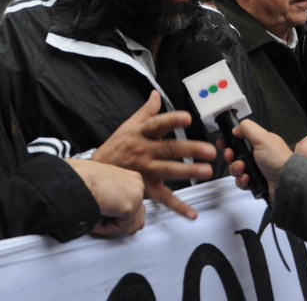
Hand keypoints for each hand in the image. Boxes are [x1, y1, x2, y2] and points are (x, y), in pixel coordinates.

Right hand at [64, 158, 145, 236]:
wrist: (76, 178)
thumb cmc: (81, 179)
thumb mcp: (102, 185)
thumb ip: (113, 197)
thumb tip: (114, 214)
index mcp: (131, 178)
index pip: (136, 205)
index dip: (120, 216)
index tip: (107, 219)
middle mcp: (137, 184)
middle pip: (138, 217)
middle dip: (120, 224)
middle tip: (102, 224)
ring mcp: (136, 194)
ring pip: (132, 226)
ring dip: (113, 228)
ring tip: (97, 222)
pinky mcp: (130, 205)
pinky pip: (122, 228)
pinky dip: (108, 230)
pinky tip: (96, 222)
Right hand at [93, 91, 215, 218]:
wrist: (98, 171)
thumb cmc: (116, 148)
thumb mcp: (128, 125)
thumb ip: (146, 111)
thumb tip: (156, 94)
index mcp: (140, 134)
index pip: (157, 124)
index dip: (171, 121)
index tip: (186, 118)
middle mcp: (144, 151)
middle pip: (168, 149)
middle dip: (190, 149)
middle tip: (209, 150)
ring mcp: (145, 171)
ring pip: (168, 171)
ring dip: (188, 172)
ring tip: (205, 171)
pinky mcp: (145, 188)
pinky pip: (163, 198)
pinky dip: (178, 207)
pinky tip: (192, 212)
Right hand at [223, 120, 291, 203]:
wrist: (287, 183)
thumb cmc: (280, 161)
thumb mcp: (263, 138)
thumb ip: (247, 128)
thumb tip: (236, 128)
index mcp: (260, 143)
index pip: (239, 139)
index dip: (229, 141)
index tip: (224, 143)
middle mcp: (257, 156)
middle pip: (234, 155)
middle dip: (231, 156)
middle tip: (233, 156)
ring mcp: (256, 170)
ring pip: (236, 168)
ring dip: (236, 169)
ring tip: (243, 169)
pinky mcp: (255, 182)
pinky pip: (240, 181)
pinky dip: (242, 181)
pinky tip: (248, 179)